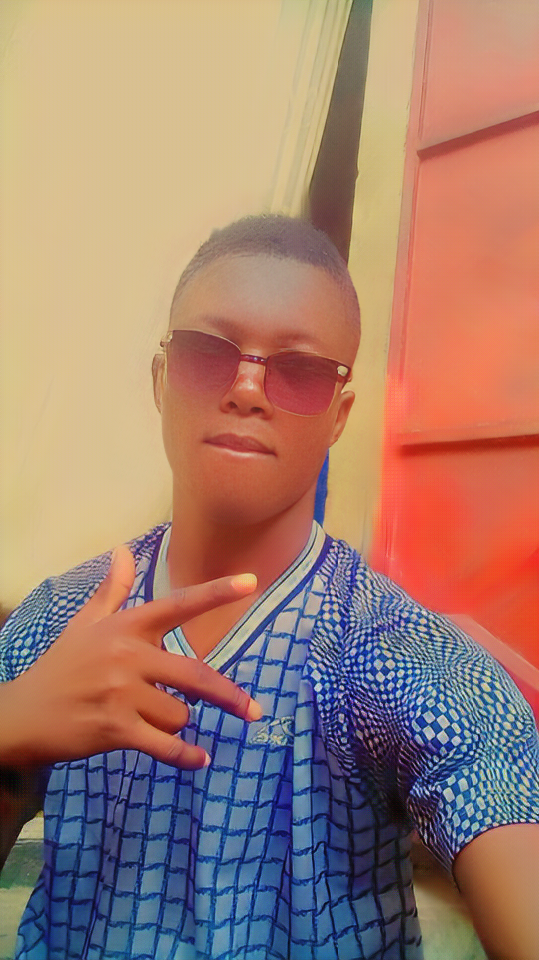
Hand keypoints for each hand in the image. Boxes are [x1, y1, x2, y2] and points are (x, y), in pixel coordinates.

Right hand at [1, 545, 260, 769]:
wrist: (22, 714)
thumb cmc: (62, 666)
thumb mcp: (85, 623)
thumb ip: (113, 589)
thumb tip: (123, 549)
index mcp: (125, 626)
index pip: (178, 605)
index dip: (216, 592)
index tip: (251, 582)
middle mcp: (127, 656)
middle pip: (195, 674)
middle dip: (228, 696)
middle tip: (253, 710)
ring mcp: (121, 694)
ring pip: (179, 713)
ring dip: (177, 722)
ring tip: (154, 719)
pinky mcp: (115, 729)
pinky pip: (163, 745)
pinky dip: (184, 756)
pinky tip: (200, 760)